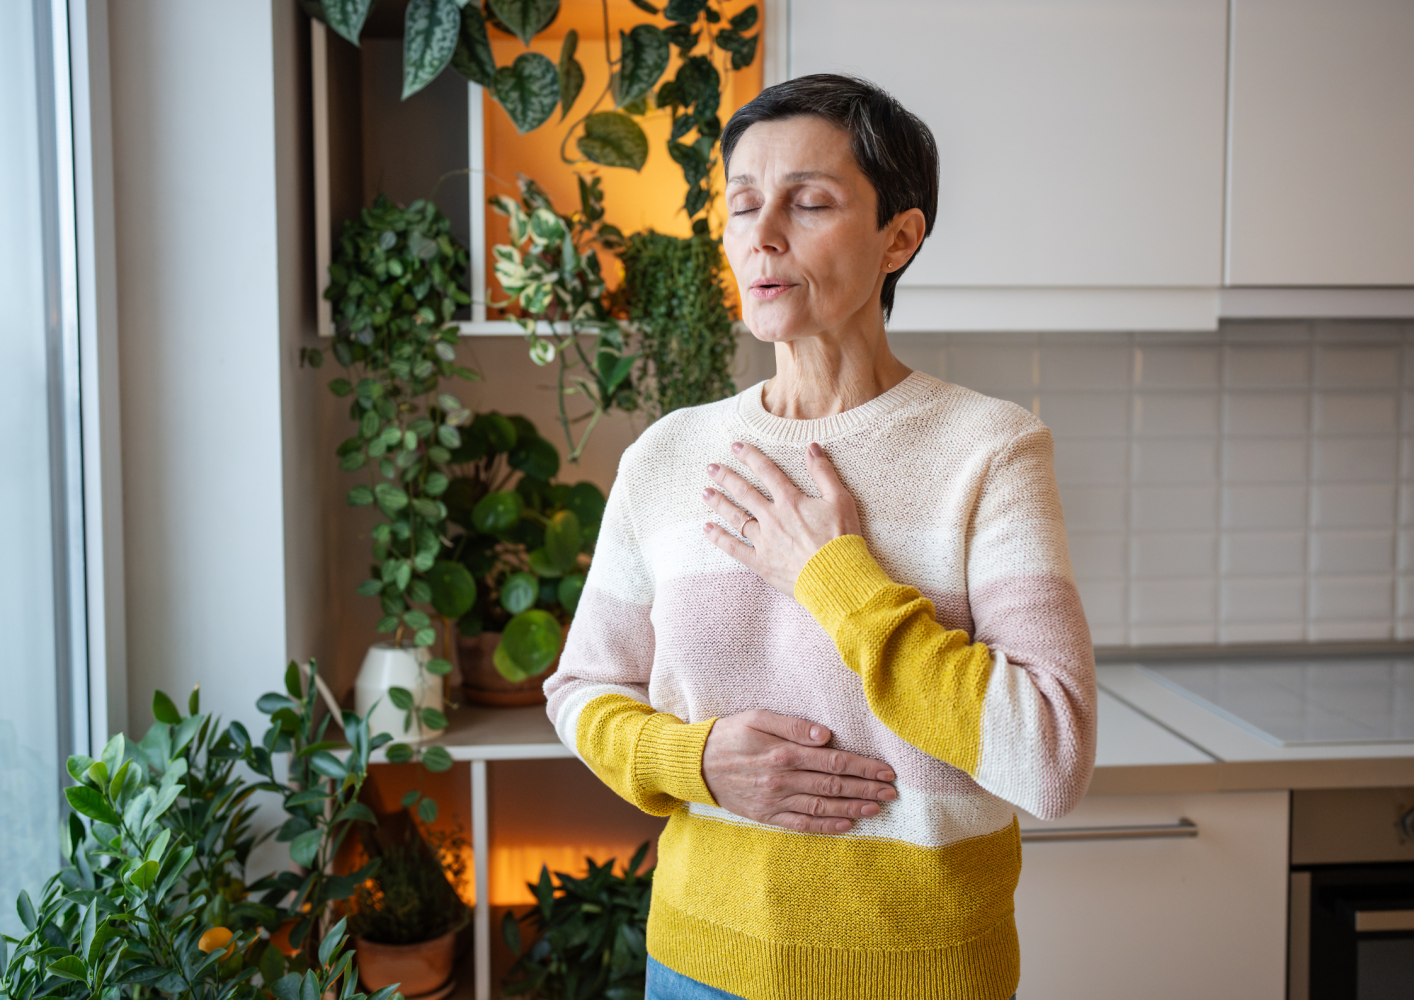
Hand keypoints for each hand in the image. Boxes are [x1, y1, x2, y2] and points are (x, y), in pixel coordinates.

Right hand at [701, 710, 896, 832]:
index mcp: (783, 753)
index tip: (886, 771)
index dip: (864, 767)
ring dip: (853, 808)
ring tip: (877, 808)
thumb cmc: (729, 735)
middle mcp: (782, 780)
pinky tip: (846, 824)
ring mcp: (775, 801)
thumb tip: (826, 736)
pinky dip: (826, 826)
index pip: (834, 762)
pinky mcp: (767, 816)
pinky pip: (802, 824)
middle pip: (834, 786)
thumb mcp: (757, 718)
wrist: (695, 764)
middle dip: (866, 789)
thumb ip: (793, 726)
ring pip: (822, 807)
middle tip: (892, 792)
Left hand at [702, 441, 861, 595]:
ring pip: (736, 517)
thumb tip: (812, 447)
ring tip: (705, 492)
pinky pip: (735, 548)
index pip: (766, 472)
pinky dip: (719, 538)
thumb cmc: (842, 539)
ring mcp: (764, 541)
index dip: (750, 456)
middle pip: (744, 492)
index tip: (736, 447)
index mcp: (790, 501)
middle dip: (726, 477)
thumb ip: (823, 472)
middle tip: (711, 468)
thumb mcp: (840, 500)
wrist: (837, 577)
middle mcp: (772, 518)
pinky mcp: (761, 563)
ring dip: (719, 503)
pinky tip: (707, 529)